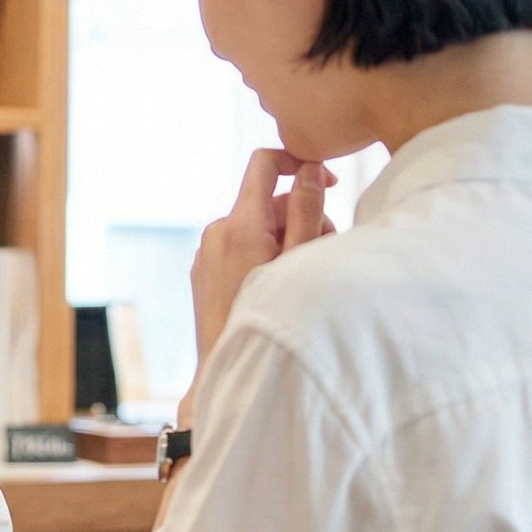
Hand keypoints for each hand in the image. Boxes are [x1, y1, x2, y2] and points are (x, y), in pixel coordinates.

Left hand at [190, 150, 334, 365]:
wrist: (228, 370)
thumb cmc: (272, 319)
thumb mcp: (300, 261)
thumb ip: (306, 210)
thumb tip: (310, 168)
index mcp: (240, 223)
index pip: (264, 164)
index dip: (298, 162)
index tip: (328, 182)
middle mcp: (217, 231)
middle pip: (268, 203)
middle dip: (302, 217)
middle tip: (325, 251)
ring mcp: (207, 252)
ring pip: (256, 227)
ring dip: (285, 239)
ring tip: (302, 274)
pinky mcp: (204, 271)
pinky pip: (239, 247)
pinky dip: (263, 254)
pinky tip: (277, 285)